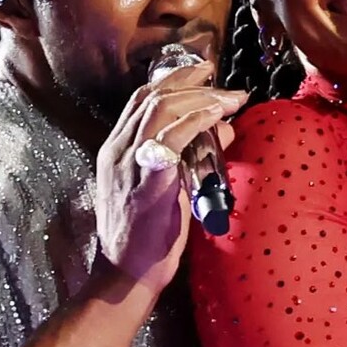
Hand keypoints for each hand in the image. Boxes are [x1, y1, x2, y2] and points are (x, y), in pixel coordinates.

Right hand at [95, 60, 246, 291]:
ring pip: (159, 111)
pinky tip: (215, 118)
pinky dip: (194, 124)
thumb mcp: (167, 187)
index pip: (142, 98)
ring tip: (229, 99)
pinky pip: (169, 142)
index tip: (204, 71)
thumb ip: (189, 156)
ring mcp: (129, 167)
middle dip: (193, 83)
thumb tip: (223, 128)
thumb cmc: (148, 235)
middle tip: (226, 84)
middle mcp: (118, 151)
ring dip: (200, 99)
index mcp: (117, 149)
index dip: (174, 78)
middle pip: (153, 97)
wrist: (126, 274)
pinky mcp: (146, 186)